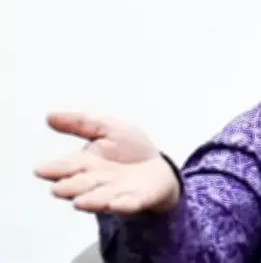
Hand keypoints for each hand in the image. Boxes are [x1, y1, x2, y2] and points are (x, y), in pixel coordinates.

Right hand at [34, 113, 179, 214]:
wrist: (158, 168)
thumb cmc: (128, 149)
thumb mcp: (108, 129)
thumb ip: (82, 123)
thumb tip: (49, 116)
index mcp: (84, 164)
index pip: (64, 167)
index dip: (53, 169)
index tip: (40, 170)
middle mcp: (94, 183)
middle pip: (77, 187)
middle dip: (69, 187)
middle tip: (60, 188)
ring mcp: (114, 194)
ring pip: (98, 200)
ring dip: (91, 201)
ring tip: (80, 202)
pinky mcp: (135, 201)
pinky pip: (128, 205)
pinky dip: (123, 205)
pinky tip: (117, 203)